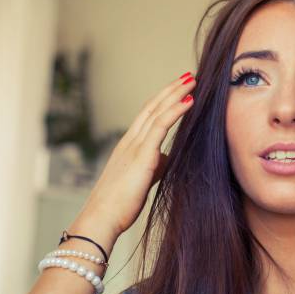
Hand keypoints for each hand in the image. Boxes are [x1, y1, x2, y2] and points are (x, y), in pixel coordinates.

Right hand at [72, 73, 196, 243]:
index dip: (163, 100)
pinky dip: (176, 110)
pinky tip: (190, 101)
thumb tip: (168, 157)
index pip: (147, 115)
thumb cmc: (120, 204)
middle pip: (152, 107)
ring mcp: (133, 145)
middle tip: (188, 76)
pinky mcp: (141, 154)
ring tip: (192, 80)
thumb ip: (154, 164)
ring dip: (175, 93)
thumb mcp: (141, 178)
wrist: (102, 218)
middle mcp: (129, 141)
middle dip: (170, 89)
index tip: (178, 88)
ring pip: (156, 111)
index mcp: (128, 146)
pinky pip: (160, 126)